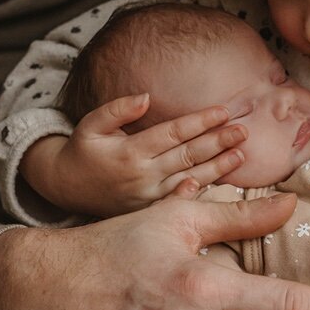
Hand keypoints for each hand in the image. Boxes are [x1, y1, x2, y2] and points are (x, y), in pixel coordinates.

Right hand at [21, 96, 246, 215]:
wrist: (66, 188)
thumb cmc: (83, 150)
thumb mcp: (90, 124)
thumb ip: (117, 109)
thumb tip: (146, 98)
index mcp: (129, 152)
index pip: (172, 133)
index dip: (200, 122)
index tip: (223, 111)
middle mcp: (142, 177)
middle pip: (187, 155)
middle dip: (217, 142)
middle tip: (243, 130)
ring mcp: (148, 197)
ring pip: (190, 178)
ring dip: (219, 166)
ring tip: (242, 153)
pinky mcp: (151, 211)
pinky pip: (183, 198)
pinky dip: (205, 189)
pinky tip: (225, 180)